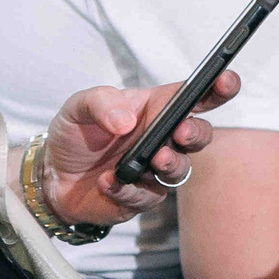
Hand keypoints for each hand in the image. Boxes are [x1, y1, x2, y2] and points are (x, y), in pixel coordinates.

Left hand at [41, 72, 242, 227]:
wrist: (52, 176)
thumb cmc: (74, 135)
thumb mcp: (78, 107)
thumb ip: (101, 103)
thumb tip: (127, 121)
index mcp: (156, 109)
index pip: (196, 96)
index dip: (218, 88)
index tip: (226, 81)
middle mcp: (164, 138)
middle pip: (200, 134)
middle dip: (196, 132)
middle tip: (180, 132)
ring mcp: (156, 169)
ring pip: (181, 169)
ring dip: (171, 164)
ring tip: (153, 160)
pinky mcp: (143, 196)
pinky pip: (147, 196)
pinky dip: (128, 189)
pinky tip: (109, 181)